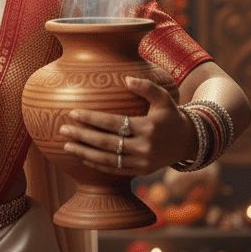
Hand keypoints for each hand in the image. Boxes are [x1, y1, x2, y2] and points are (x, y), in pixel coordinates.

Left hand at [60, 77, 194, 175]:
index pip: (113, 123)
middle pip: (107, 143)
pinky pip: (115, 170)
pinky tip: (83, 158)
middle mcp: (144, 147)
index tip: (73, 113)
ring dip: (85, 154)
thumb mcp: (163, 98)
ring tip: (66, 146)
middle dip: (82, 137)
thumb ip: (146, 86)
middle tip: (63, 130)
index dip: (92, 119)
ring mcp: (142, 162)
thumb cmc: (171, 115)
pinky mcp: (141, 172)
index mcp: (147, 127)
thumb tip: (126, 79)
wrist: (188, 141)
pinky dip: (98, 165)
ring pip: (108, 160)